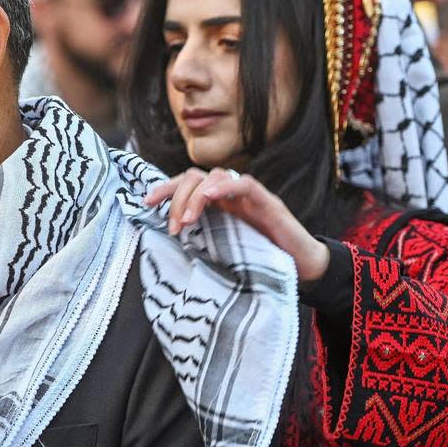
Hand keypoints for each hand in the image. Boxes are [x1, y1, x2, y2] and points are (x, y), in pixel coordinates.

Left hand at [145, 168, 330, 283]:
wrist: (302, 270)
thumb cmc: (261, 262)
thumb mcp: (221, 252)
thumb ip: (200, 243)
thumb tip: (166, 248)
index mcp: (217, 206)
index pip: (185, 185)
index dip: (164, 190)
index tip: (145, 203)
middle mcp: (230, 196)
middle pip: (194, 177)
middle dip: (176, 198)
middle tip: (173, 227)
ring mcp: (249, 197)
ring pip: (214, 176)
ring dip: (195, 196)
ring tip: (187, 222)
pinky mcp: (268, 203)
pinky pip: (244, 183)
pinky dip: (224, 186)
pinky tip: (211, 196)